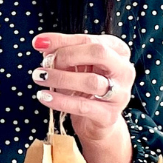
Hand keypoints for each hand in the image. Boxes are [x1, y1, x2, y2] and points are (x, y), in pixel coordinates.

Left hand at [31, 32, 134, 162]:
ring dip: (60, 78)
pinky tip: (44, 96)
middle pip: (98, 53)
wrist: (96, 122)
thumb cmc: (85, 87)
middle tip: (45, 63)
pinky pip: (82, 106)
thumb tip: (40, 42)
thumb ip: (62, 50)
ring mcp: (119, 94)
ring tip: (40, 77)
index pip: (89, 40)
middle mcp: (124, 70)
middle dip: (67, 55)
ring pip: (90, 81)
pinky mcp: (109, 115)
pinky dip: (60, 101)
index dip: (62, 40)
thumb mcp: (76, 65)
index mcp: (118, 51)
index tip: (38, 43)